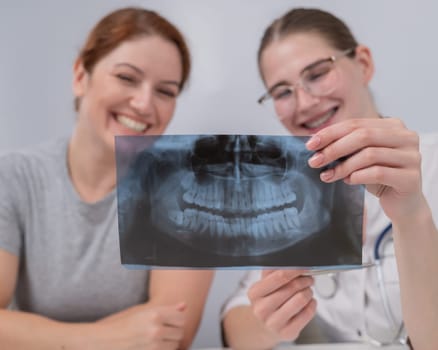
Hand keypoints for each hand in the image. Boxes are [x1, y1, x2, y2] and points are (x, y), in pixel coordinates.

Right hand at [97, 302, 185, 349]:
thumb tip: (184, 306)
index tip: (171, 321)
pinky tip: (153, 345)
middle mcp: (155, 330)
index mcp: (155, 315)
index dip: (177, 320)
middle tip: (162, 330)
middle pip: (180, 332)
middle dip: (173, 332)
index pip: (181, 318)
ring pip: (175, 345)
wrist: (107, 341)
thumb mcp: (145, 312)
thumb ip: (168, 309)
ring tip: (156, 338)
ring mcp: (154, 345)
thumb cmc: (125, 325)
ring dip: (169, 343)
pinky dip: (163, 349)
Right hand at [247, 270, 315, 342]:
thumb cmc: (268, 300)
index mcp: (255, 293)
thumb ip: (274, 270)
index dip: (296, 270)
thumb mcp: (265, 283)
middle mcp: (261, 309)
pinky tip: (309, 302)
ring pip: (300, 299)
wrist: (264, 325)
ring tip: (307, 290)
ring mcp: (273, 323)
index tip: (305, 266)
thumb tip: (292, 259)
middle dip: (304, 280)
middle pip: (292, 287)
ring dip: (308, 291)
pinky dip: (312, 304)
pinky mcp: (286, 333)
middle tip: (308, 278)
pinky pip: (307, 314)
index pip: (279, 276)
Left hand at [306, 117, 423, 221]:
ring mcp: (412, 156)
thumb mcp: (360, 158)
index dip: (331, 133)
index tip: (310, 145)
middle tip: (314, 161)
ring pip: (369, 155)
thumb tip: (314, 143)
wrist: (402, 204)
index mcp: (393, 126)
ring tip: (328, 175)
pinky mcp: (412, 177)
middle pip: (363, 136)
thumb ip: (345, 147)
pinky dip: (358, 177)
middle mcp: (406, 137)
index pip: (356, 124)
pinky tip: (347, 181)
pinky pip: (378, 173)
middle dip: (333, 149)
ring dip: (343, 166)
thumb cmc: (379, 178)